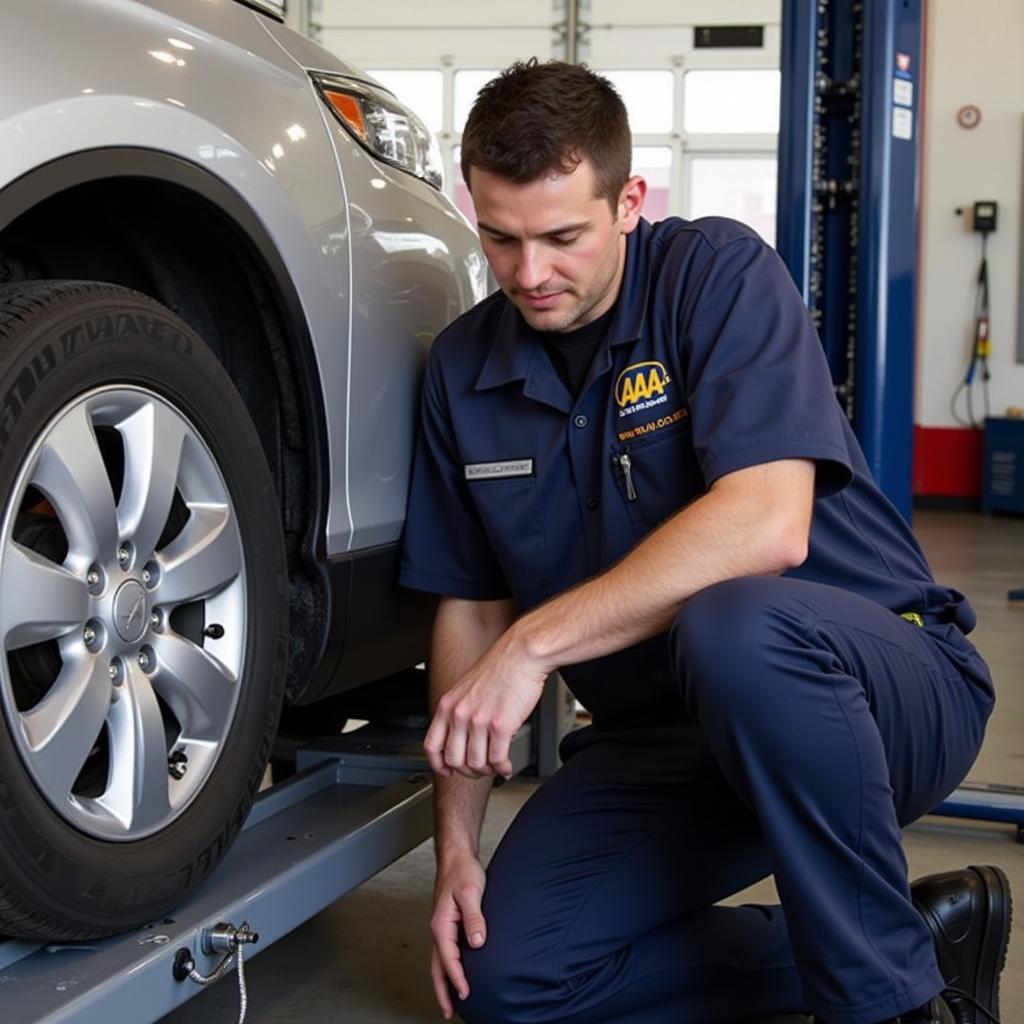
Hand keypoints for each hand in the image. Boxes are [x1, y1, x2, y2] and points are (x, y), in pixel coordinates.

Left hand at [424, 628, 547, 777]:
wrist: (521, 653)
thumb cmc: (500, 667)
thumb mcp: (467, 688)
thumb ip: (461, 711)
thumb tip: (465, 739)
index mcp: (448, 704)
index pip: (432, 745)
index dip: (438, 764)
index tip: (447, 771)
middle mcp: (459, 714)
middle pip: (454, 760)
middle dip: (468, 771)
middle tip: (481, 769)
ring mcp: (478, 721)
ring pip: (476, 764)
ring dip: (488, 771)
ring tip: (497, 765)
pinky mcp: (500, 725)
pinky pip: (497, 759)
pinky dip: (503, 768)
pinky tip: (507, 765)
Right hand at [430, 850, 486, 1019]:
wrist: (457, 856)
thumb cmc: (462, 871)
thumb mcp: (471, 893)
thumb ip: (474, 918)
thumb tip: (477, 943)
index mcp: (441, 924)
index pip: (449, 958)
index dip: (457, 978)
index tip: (466, 993)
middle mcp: (438, 929)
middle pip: (437, 967)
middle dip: (442, 991)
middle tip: (448, 1012)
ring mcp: (442, 927)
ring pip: (439, 961)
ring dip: (444, 982)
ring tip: (450, 1001)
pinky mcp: (448, 924)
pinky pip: (445, 952)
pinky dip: (448, 967)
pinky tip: (456, 972)